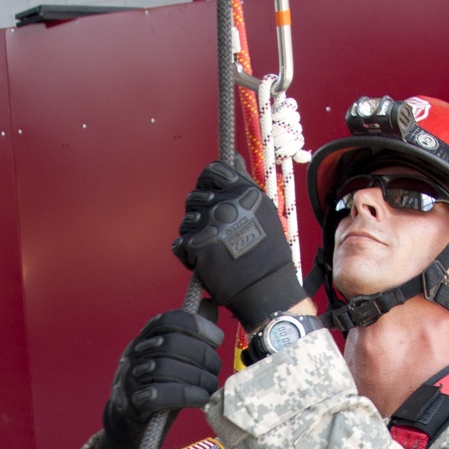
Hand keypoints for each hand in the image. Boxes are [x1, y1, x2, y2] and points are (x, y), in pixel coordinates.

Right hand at [97, 309, 223, 448]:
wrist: (128, 423)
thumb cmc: (159, 388)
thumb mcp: (175, 359)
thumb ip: (191, 335)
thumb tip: (210, 304)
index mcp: (146, 338)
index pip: (170, 320)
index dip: (197, 326)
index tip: (216, 339)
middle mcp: (135, 353)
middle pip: (172, 344)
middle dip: (202, 357)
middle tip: (215, 371)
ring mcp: (130, 378)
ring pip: (166, 369)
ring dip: (197, 378)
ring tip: (209, 388)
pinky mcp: (131, 403)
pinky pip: (159, 395)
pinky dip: (185, 396)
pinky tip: (199, 399)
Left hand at [172, 160, 304, 330]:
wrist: (266, 289)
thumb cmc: (269, 254)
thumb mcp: (264, 210)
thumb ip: (245, 183)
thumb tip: (235, 159)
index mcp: (243, 192)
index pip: (211, 172)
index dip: (206, 184)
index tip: (211, 197)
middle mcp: (225, 204)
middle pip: (195, 197)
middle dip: (200, 213)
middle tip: (214, 233)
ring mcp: (209, 224)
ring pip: (186, 221)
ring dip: (194, 235)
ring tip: (212, 249)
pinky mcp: (196, 246)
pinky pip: (180, 244)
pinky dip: (188, 255)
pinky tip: (205, 262)